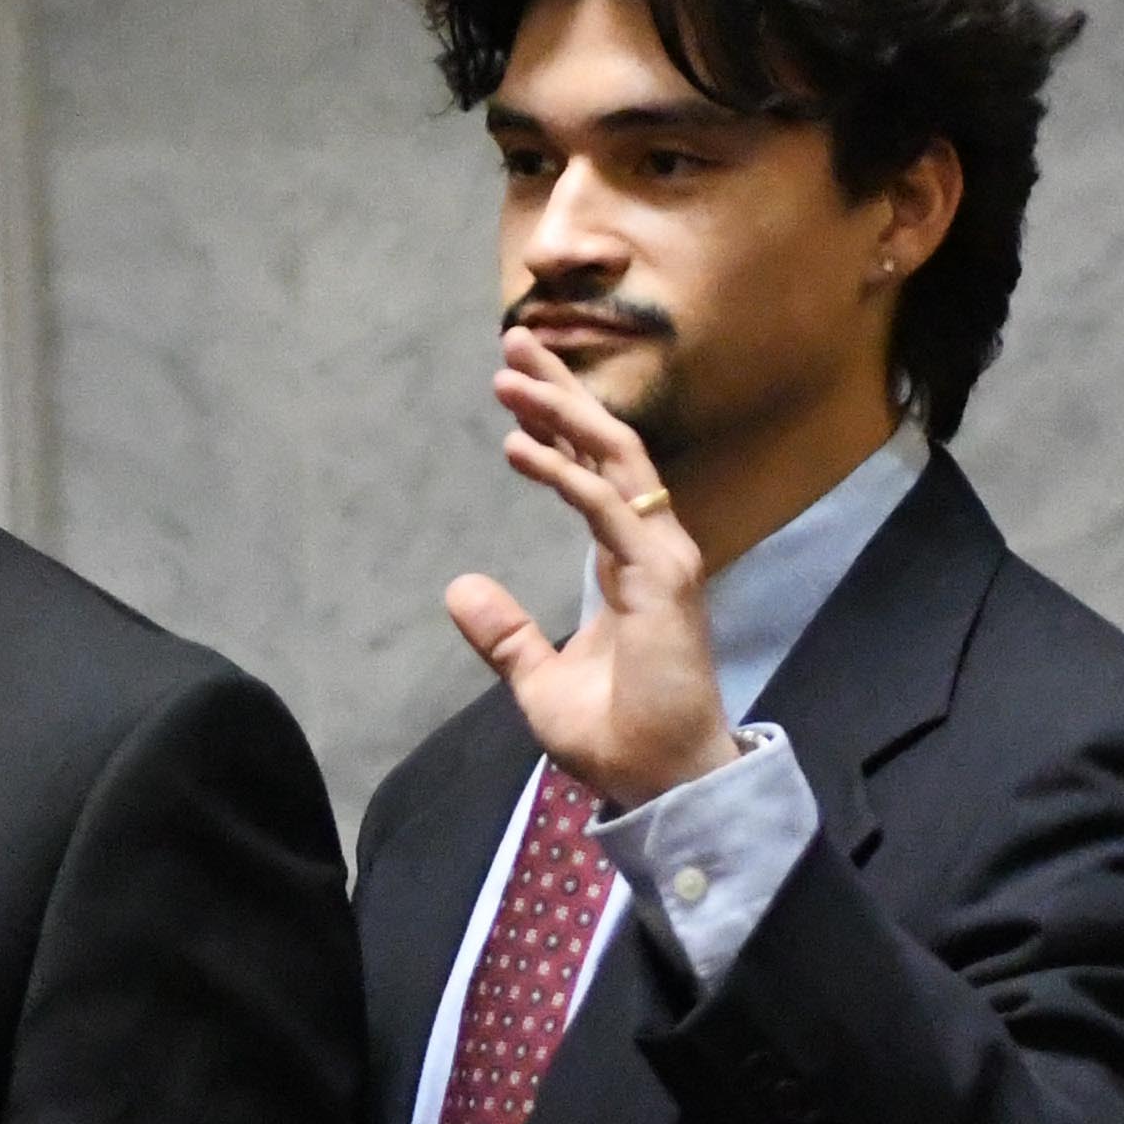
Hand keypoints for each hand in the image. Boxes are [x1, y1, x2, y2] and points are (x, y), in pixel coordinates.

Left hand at [439, 334, 745, 814]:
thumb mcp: (538, 680)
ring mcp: (662, 559)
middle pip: (607, 446)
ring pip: (614, 460)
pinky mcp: (663, 580)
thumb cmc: (616, 737)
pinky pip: (609, 509)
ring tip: (509, 376)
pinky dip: (565, 473)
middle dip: (559, 391)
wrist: (661, 782)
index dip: (554, 427)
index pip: (594, 472)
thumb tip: (460, 589)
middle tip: (513, 341)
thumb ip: (506, 634)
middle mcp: (650, 548)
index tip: (512, 389)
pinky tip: (520, 446)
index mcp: (627, 563)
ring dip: (561, 413)